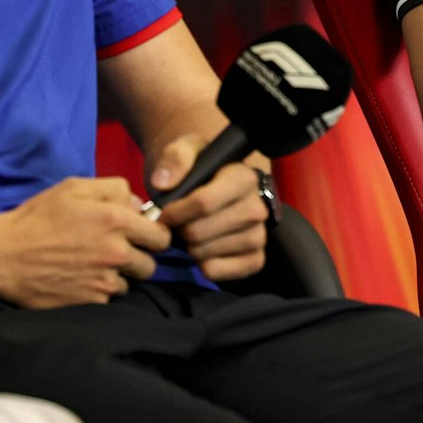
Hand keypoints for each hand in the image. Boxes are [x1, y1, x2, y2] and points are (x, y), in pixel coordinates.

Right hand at [0, 176, 170, 307]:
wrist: (3, 256)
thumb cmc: (38, 217)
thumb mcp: (74, 188)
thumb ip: (114, 190)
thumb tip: (139, 206)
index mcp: (116, 221)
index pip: (161, 236)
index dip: (153, 235)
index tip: (141, 235)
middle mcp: (116, 253)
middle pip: (151, 265)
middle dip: (139, 258)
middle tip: (118, 252)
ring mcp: (103, 281)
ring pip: (130, 284)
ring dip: (119, 277)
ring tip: (95, 266)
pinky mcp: (90, 303)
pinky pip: (109, 299)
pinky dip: (99, 291)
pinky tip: (81, 280)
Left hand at [151, 136, 269, 281]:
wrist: (218, 189)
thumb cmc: (202, 170)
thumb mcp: (188, 151)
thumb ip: (175, 158)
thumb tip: (163, 183)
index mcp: (244, 178)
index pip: (203, 203)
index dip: (176, 212)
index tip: (164, 213)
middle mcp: (257, 207)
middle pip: (199, 232)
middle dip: (180, 231)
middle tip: (179, 224)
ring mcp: (259, 235)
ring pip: (205, 254)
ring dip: (189, 247)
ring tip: (192, 234)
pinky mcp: (256, 260)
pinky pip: (216, 272)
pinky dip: (202, 265)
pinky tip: (204, 250)